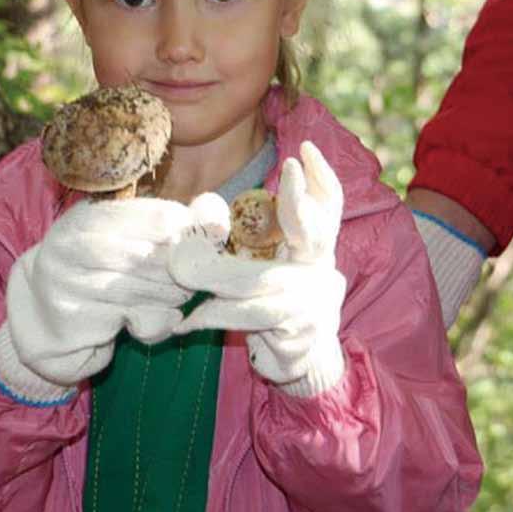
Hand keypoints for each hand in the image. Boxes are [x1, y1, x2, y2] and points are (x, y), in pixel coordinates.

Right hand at [0, 192, 228, 399]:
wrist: (40, 317)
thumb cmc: (93, 273)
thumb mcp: (120, 240)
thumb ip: (164, 225)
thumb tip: (213, 210)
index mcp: (87, 217)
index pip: (156, 218)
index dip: (187, 233)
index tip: (202, 245)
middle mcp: (71, 244)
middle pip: (150, 255)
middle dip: (179, 271)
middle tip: (193, 279)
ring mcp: (68, 282)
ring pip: (142, 290)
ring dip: (170, 298)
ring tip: (175, 298)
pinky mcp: (73, 319)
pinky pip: (131, 320)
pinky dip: (153, 323)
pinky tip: (148, 321)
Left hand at [170, 142, 345, 394]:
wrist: (301, 361)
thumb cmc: (274, 300)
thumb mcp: (267, 262)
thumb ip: (250, 236)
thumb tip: (203, 209)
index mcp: (315, 247)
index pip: (330, 205)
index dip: (320, 178)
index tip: (304, 151)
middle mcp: (322, 270)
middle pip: (314, 232)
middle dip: (300, 201)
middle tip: (287, 170)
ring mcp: (316, 304)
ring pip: (265, 283)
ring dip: (219, 277)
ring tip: (182, 272)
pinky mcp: (299, 335)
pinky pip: (252, 319)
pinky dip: (216, 316)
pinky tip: (189, 320)